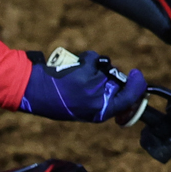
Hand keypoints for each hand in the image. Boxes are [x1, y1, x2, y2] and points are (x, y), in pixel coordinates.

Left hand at [20, 48, 146, 122]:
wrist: (33, 92)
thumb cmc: (55, 102)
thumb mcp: (80, 110)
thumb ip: (99, 102)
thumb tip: (115, 87)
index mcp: (99, 113)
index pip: (129, 100)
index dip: (137, 87)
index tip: (137, 77)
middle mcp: (98, 100)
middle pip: (117, 82)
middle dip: (109, 75)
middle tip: (93, 76)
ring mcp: (92, 85)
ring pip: (104, 68)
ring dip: (93, 67)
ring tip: (75, 75)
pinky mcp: (84, 70)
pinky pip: (93, 58)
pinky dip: (85, 59)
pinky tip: (73, 66)